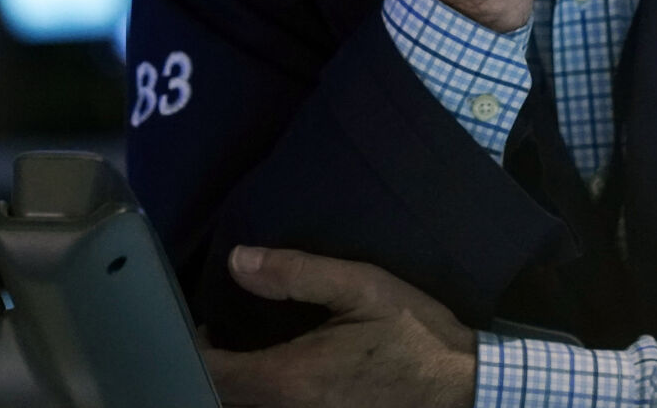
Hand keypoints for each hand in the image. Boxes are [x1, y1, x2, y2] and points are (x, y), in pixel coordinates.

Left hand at [201, 246, 476, 407]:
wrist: (464, 388)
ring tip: (239, 350)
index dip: (192, 348)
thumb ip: (297, 273)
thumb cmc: (414, 336)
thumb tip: (238, 262)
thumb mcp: (363, 288)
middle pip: (223, 398)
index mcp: (290, 378)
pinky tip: (275, 370)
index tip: (199, 320)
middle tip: (215, 332)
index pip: (212, 373)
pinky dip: (262, 393)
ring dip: (236, 383)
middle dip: (211, 367)